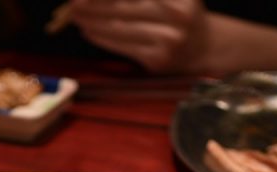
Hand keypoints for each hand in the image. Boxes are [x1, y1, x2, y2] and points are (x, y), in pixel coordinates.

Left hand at [67, 0, 210, 73]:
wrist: (204, 46)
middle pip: (124, 8)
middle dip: (94, 5)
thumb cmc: (179, 13)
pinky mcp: (158, 60)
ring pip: (120, 29)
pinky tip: (89, 31)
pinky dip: (103, 38)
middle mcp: (176, 15)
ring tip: (76, 17)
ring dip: (93, 22)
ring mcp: (168, 40)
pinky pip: (123, 47)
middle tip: (72, 3)